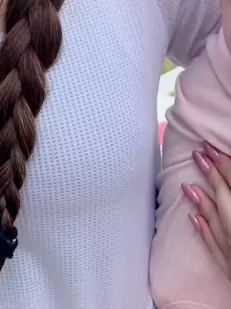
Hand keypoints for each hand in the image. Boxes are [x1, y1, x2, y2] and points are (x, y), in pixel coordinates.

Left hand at [181, 141, 230, 277]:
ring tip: (187, 185)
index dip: (224, 164)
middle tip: (198, 153)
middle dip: (212, 174)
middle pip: (226, 196)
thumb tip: (227, 184)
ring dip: (202, 200)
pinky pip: (214, 247)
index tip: (210, 147)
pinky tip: (194, 219)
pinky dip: (204, 231)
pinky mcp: (229, 268)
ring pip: (216, 220)